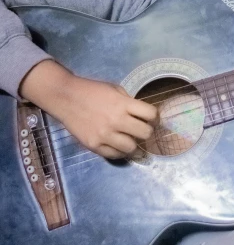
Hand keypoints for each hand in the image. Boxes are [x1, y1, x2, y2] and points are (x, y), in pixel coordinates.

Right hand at [20, 61, 157, 158]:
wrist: (66, 97)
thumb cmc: (93, 90)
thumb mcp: (115, 89)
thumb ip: (129, 102)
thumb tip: (142, 114)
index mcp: (123, 104)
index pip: (151, 114)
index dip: (155, 117)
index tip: (153, 119)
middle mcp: (116, 120)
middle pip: (145, 133)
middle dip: (147, 131)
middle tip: (143, 130)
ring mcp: (104, 135)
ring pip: (131, 148)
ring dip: (134, 144)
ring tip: (131, 141)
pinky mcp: (94, 145)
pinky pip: (114, 155)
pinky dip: (120, 152)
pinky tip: (119, 146)